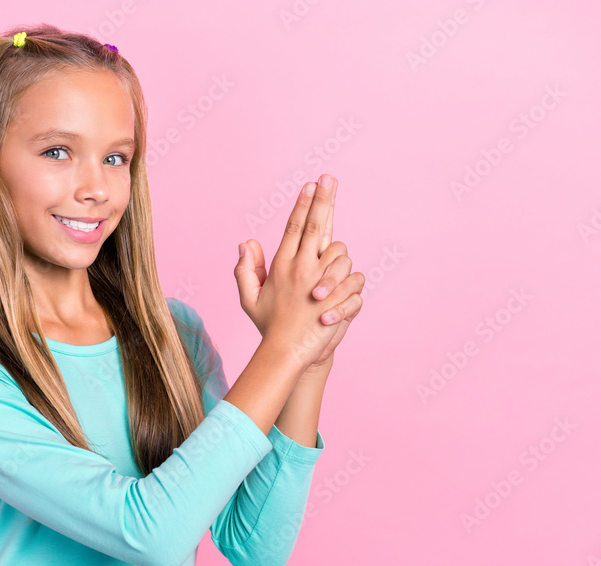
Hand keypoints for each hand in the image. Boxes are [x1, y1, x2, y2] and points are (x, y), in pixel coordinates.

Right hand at [234, 174, 363, 369]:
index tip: (311, 184)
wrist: (287, 353)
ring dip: (339, 259)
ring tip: (329, 278)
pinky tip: (342, 294)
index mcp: (282, 265)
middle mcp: (302, 267)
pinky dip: (352, 283)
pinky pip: (355, 277)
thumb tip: (245, 242)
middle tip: (330, 178)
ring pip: (341, 252)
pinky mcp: (337, 294)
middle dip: (323, 199)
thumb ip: (246, 269)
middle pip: (316, 225)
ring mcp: (321, 280)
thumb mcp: (250, 298)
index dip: (303, 204)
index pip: (294, 226)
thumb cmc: (269, 326)